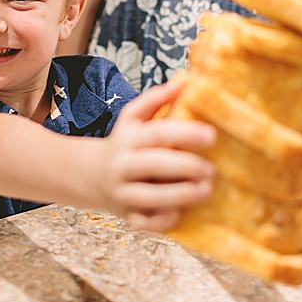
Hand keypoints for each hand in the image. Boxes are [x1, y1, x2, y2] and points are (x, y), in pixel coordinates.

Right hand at [97, 80, 216, 231]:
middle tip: (211, 169)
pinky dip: (160, 221)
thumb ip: (157, 99)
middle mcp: (123, 165)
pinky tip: (178, 213)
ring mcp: (123, 192)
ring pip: (149, 197)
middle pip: (152, 165)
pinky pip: (143, 222)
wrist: (90, 175)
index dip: (184, 133)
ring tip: (205, 190)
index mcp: (128, 138)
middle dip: (184, 167)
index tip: (211, 135)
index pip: (156, 133)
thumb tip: (185, 79)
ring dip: (179, 195)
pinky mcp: (127, 215)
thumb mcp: (133, 118)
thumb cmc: (124, 143)